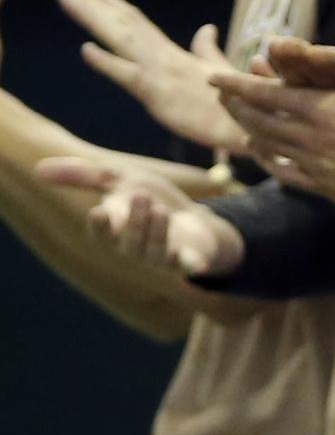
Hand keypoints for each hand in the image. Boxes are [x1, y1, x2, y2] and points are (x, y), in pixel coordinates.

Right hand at [36, 156, 245, 276]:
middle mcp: (135, 250)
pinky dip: (191, 265)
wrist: (193, 220)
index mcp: (115, 233)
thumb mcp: (121, 181)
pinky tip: (196, 265)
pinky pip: (188, 266)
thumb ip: (85, 176)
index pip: (101, 235)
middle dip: (136, 220)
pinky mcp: (190, 259)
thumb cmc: (150, 202)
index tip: (99, 211)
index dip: (100, 226)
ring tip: (161, 210)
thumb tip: (37, 169)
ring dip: (158, 232)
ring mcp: (163, 257)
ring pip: (156, 252)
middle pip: (130, 242)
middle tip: (143, 195)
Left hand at [50, 0, 243, 153]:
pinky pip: (131, 77)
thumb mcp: (218, 71)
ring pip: (120, 38)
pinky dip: (108, 63)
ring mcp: (162, 73)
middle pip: (122, 22)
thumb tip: (206, 27)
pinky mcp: (162, 96)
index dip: (108, 2)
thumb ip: (206, 49)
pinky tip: (86, 50)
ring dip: (90, 15)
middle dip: (89, 1)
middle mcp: (164, 57)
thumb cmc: (239, 103)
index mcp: (172, 54)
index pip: (135, 21)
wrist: (259, 127)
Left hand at [210, 13, 334, 218]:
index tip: (213, 76)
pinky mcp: (323, 187)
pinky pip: (284, 171)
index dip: (237, 84)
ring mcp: (314, 166)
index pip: (266, 94)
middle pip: (258, 120)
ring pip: (268, 145)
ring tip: (238, 120)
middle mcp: (309, 138)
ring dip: (248, 129)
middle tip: (218, 95)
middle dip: (235, 105)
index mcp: (322, 111)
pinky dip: (267, 160)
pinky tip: (264, 155)